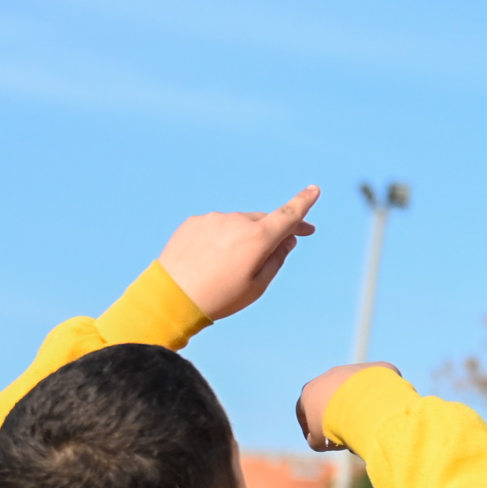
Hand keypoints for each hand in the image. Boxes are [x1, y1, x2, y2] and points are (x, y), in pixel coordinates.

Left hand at [158, 189, 319, 320]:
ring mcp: (213, 219)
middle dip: (272, 232)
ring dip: (242, 238)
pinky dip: (220, 238)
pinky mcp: (194, 222)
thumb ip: (277, 259)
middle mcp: (237, 221)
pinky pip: (216, 226)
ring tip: (229, 266)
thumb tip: (286, 238)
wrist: (172, 297)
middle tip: (277, 248)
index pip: (288, 215)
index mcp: (257, 238)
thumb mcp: (257, 286)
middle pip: (263, 222)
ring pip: (238, 224)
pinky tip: (211, 259)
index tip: (314, 190)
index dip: (303, 202)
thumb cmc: (219, 297)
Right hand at [296, 362, 397, 451]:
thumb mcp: (320, 441)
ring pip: (355, 390)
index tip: (318, 438)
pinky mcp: (375, 368)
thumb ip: (316, 441)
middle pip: (331, 397)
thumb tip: (318, 440)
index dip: (309, 425)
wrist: (365, 406)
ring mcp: (353, 370)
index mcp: (310, 391)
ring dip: (359, 406)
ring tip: (369, 426)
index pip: (303, 409)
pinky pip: (377, 385)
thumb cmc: (336, 425)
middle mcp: (329, 376)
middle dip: (337, 415)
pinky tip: (384, 414)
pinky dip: (380, 398)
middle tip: (347, 433)